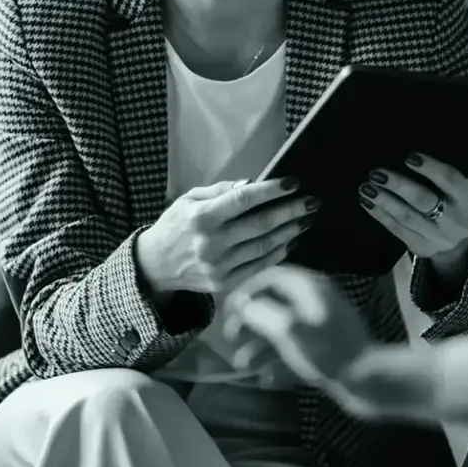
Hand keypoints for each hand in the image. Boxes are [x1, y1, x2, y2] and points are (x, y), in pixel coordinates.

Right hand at [134, 177, 318, 300]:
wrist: (155, 266)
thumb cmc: (175, 226)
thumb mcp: (188, 200)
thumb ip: (220, 191)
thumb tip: (253, 184)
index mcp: (201, 217)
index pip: (244, 200)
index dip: (271, 191)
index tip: (293, 183)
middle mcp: (211, 242)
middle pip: (260, 224)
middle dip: (290, 211)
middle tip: (312, 202)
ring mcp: (218, 265)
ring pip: (263, 246)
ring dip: (289, 232)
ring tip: (306, 219)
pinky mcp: (224, 283)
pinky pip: (259, 266)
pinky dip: (278, 253)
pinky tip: (292, 241)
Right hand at [222, 264, 376, 398]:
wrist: (369, 382)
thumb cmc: (327, 352)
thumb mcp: (289, 330)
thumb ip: (261, 313)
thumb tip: (242, 304)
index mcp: (309, 288)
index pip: (271, 277)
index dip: (246, 291)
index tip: (228, 311)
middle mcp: (315, 302)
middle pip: (274, 303)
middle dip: (250, 321)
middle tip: (230, 338)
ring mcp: (322, 326)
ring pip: (282, 329)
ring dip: (259, 346)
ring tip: (242, 366)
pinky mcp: (326, 348)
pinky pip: (295, 348)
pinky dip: (278, 359)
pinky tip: (266, 378)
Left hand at [358, 148, 467, 275]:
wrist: (465, 243)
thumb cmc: (461, 200)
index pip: (450, 180)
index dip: (431, 169)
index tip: (409, 157)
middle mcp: (454, 218)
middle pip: (424, 200)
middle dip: (399, 186)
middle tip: (376, 173)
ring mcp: (436, 235)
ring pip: (407, 217)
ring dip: (384, 201)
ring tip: (365, 187)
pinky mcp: (420, 246)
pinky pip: (398, 230)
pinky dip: (380, 215)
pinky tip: (366, 202)